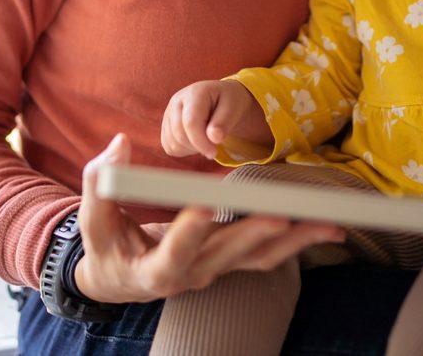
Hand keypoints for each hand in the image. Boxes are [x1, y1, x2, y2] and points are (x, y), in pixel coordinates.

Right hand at [73, 134, 344, 302]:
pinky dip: (297, 241)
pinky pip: (268, 255)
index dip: (189, 231)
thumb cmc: (105, 245)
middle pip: (228, 254)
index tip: (202, 207)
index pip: (174, 251)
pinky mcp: (231, 261)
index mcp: (155, 270)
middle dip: (255, 233)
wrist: (120, 277)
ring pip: (259, 258)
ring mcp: (216, 270)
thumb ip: (101, 181)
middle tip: (280, 214)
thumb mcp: (95, 218)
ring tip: (328, 225)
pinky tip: (325, 229)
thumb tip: (119, 145)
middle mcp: (192, 275)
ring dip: (294, 241)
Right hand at [162, 79, 272, 158]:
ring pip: (173, 143)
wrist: (219, 100)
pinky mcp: (165, 126)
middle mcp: (177, 101)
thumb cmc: (227, 102)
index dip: (201, 142)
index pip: (190, 122)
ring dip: (191, 149)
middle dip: (198, 147)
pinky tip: (196, 140)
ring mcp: (168, 113)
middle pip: (180, 135)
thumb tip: (213, 138)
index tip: (214, 153)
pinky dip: (184, 150)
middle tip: (214, 144)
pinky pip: (169, 147)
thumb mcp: (233, 108)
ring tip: (206, 138)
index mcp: (194, 93)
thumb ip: (224, 122)